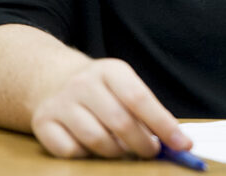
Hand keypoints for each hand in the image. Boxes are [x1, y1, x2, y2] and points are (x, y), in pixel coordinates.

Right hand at [29, 58, 191, 159]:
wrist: (53, 80)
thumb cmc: (102, 90)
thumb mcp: (125, 87)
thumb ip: (147, 111)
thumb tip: (176, 141)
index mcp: (111, 70)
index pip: (141, 99)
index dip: (163, 125)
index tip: (183, 144)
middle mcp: (83, 83)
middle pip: (120, 122)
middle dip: (142, 144)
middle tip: (152, 152)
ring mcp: (61, 103)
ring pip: (96, 140)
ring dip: (116, 152)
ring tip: (123, 150)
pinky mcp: (42, 122)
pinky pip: (70, 151)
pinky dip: (86, 156)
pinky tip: (92, 147)